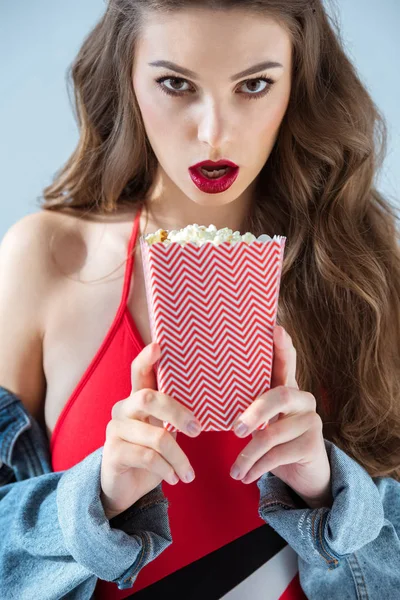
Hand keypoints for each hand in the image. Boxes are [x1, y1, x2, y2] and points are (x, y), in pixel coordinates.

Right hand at [100, 342, 201, 519]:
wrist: (124, 487)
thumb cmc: (150, 452)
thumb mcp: (163, 429)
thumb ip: (174, 412)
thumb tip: (210, 398)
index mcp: (137, 398)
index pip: (139, 371)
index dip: (147, 358)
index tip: (159, 346)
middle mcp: (123, 409)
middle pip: (149, 398)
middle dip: (178, 413)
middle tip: (198, 431)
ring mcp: (115, 430)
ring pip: (156, 437)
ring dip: (179, 458)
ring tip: (189, 473)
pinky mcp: (113, 453)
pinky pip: (148, 457)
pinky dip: (167, 469)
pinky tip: (175, 478)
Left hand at [230, 326, 332, 508]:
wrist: (303, 474)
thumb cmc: (274, 441)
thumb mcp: (261, 420)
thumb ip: (247, 403)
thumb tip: (207, 387)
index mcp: (286, 388)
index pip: (286, 362)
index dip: (282, 346)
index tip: (275, 327)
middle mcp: (302, 399)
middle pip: (278, 395)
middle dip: (254, 412)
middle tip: (234, 430)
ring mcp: (311, 421)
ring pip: (272, 433)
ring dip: (248, 455)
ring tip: (234, 471)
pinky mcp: (313, 445)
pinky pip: (277, 456)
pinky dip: (257, 468)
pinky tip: (245, 476)